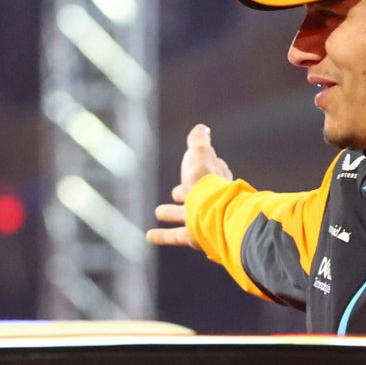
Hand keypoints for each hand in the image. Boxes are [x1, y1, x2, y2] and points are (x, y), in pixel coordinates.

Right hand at [146, 124, 233, 247]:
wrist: (215, 213)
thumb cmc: (206, 181)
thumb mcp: (199, 154)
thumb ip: (198, 142)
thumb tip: (202, 128)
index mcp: (216, 179)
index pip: (209, 170)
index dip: (201, 167)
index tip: (194, 164)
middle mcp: (211, 199)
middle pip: (197, 194)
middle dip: (186, 192)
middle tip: (176, 193)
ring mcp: (204, 218)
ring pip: (185, 215)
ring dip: (172, 214)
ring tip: (159, 212)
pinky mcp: (195, 236)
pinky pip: (176, 235)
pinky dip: (163, 235)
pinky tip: (149, 236)